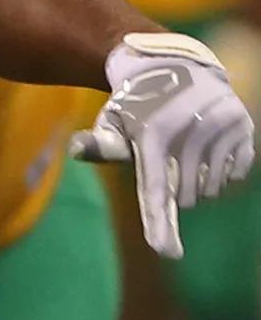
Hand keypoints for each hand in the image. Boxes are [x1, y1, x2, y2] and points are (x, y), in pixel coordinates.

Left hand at [73, 32, 255, 257]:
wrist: (174, 65)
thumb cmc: (136, 103)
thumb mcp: (112, 120)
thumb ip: (100, 144)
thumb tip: (77, 150)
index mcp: (153, 134)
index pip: (155, 190)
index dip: (159, 224)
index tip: (166, 253)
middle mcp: (190, 130)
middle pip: (186, 196)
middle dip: (176, 188)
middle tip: (168, 156)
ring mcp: (220, 126)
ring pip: (212, 187)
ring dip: (199, 180)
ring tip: (188, 148)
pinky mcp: (242, 124)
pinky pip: (237, 173)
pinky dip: (223, 170)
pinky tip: (210, 144)